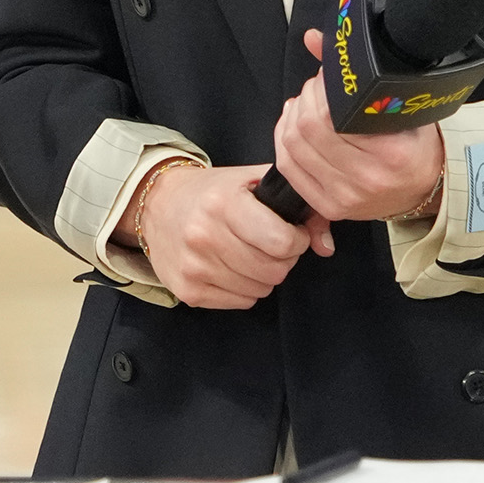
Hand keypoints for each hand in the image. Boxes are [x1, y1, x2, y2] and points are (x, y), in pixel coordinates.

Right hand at [133, 163, 332, 309]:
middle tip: (272, 243)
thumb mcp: (253, 180)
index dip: (296, 239)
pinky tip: (233, 266)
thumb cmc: (213, 191)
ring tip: (250, 252)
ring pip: (261, 289)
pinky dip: (245, 288)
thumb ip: (297, 204)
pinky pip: (242, 302)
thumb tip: (326, 245)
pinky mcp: (189, 291)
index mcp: (224, 204)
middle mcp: (205, 236)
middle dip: (283, 258)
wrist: (157, 204)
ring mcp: (195, 268)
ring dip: (264, 274)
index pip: (281, 241)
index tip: (291, 232)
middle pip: (275, 270)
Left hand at [272, 30, 445, 221]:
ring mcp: (346, 196)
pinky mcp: (329, 206)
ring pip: (293, 147)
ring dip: (291, 117)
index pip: (334, 115)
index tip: (327, 78)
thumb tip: (314, 38)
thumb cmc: (415, 143)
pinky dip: (284, 140)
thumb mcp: (402, 103)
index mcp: (392, 153)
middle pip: (307, 129)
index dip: (321, 89)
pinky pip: (289, 168)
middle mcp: (368, 178)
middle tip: (315, 88)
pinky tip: (293, 125)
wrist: (425, 187)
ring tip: (304, 104)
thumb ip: (359, 72)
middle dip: (305, 98)